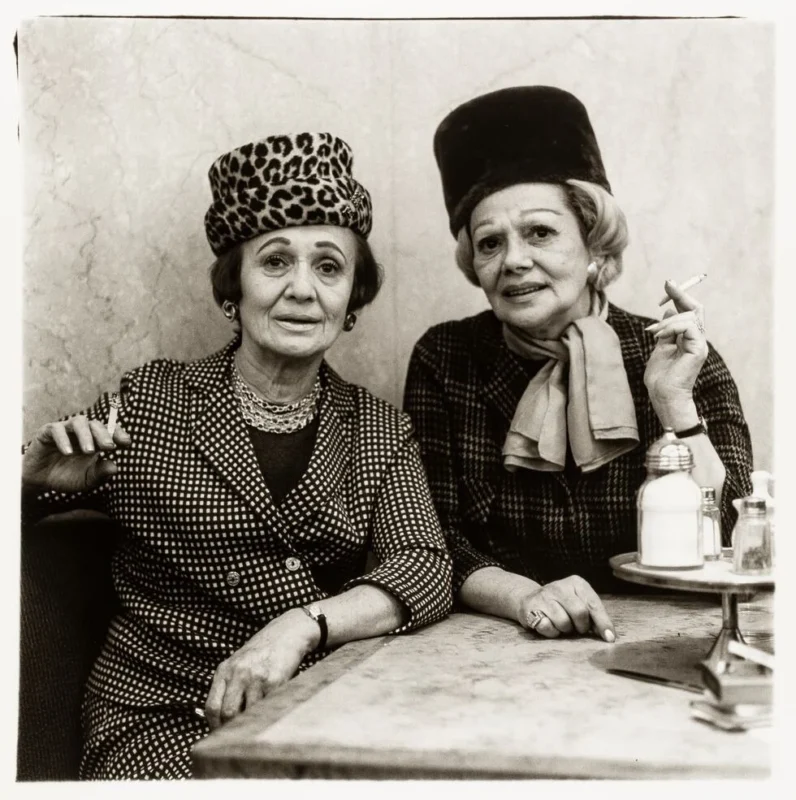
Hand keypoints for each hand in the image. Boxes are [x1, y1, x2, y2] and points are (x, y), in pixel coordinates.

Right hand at [22, 415, 130, 492]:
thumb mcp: (87, 479)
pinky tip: (68, 453)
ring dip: (86, 435)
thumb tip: (115, 467)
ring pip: (79, 421)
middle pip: (96, 424)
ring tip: (89, 451)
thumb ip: (100, 474)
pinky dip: (63, 439)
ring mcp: (65, 430)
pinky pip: (56, 429)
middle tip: (109, 447)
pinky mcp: (47, 432)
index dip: (119, 434)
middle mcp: (82, 432)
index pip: (110, 431)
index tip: (126, 442)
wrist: (40, 482)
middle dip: (104, 435)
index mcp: (96, 441)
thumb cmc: (67, 477)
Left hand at [205, 608, 318, 729]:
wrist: (287, 632)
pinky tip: (269, 711)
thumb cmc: (262, 652)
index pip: (212, 706)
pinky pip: (266, 707)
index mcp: (224, 670)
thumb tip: (219, 720)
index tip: (220, 734)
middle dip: (231, 729)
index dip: (214, 725)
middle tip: (237, 736)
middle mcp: (238, 673)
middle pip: (227, 713)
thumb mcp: (238, 663)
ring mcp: (256, 677)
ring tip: (255, 724)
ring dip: (250, 723)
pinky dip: (266, 714)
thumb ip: (227, 686)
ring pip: (246, 713)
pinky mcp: (274, 681)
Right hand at [517, 575, 614, 641]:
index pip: (593, 604)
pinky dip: (551, 631)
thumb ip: (594, 615)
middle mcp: (560, 586)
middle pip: (580, 613)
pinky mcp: (530, 607)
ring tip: (560, 623)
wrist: (530, 599)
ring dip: (565, 629)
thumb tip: (609, 635)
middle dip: (581, 626)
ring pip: (564, 622)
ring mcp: (544, 595)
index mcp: (576, 583)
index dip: (603, 623)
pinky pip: (548, 627)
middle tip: (576, 627)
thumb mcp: (580, 603)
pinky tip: (548, 624)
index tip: (610, 638)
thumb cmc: (562, 605)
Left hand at [643, 280, 708, 424]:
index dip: (680, 297)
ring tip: (653, 333)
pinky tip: (660, 336)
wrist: (663, 396)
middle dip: (680, 294)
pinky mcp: (698, 349)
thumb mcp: (660, 347)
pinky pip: (688, 326)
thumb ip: (666, 331)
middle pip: (695, 308)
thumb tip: (669, 312)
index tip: (668, 284)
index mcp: (688, 338)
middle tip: (667, 284)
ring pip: (689, 316)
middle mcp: (697, 339)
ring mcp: (700, 344)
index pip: (689, 311)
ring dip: (667, 321)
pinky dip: (672, 327)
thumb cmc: (660, 377)